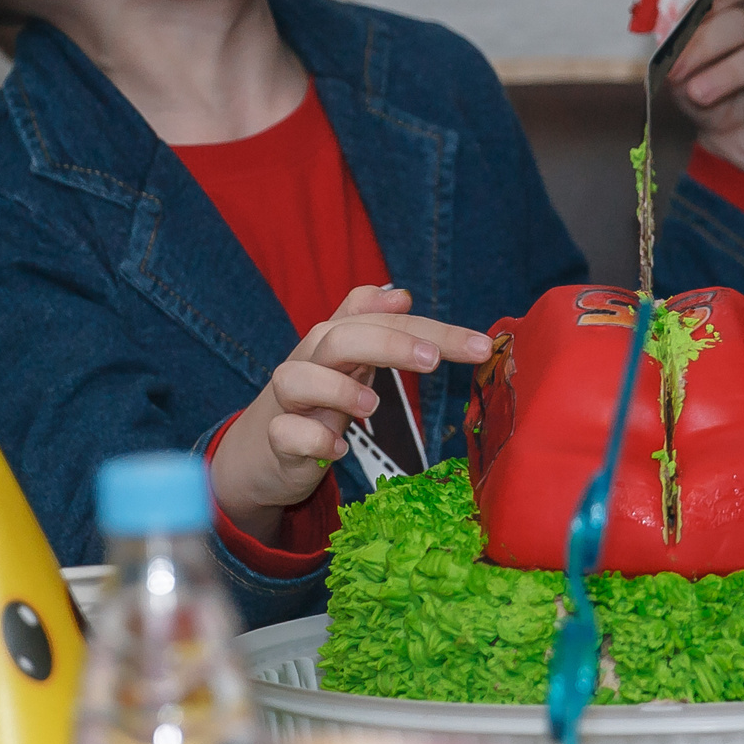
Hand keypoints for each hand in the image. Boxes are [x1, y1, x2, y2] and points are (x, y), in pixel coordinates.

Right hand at [211, 285, 492, 541]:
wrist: (262, 449)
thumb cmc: (316, 400)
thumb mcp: (345, 360)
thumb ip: (369, 324)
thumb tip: (401, 293)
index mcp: (334, 339)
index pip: (384, 321)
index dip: (431, 329)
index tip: (480, 346)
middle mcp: (308, 361)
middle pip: (340, 337)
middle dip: (389, 343)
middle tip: (433, 361)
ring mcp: (287, 401)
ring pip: (298, 378)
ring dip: (338, 389)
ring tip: (373, 406)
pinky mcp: (276, 440)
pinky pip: (285, 433)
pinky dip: (312, 438)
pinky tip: (337, 449)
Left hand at [664, 0, 743, 190]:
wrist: (734, 144)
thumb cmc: (710, 97)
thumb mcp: (682, 74)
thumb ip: (675, 53)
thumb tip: (668, 39)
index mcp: (740, 13)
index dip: (706, 1)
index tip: (678, 27)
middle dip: (706, 45)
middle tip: (678, 73)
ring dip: (730, 74)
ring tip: (700, 95)